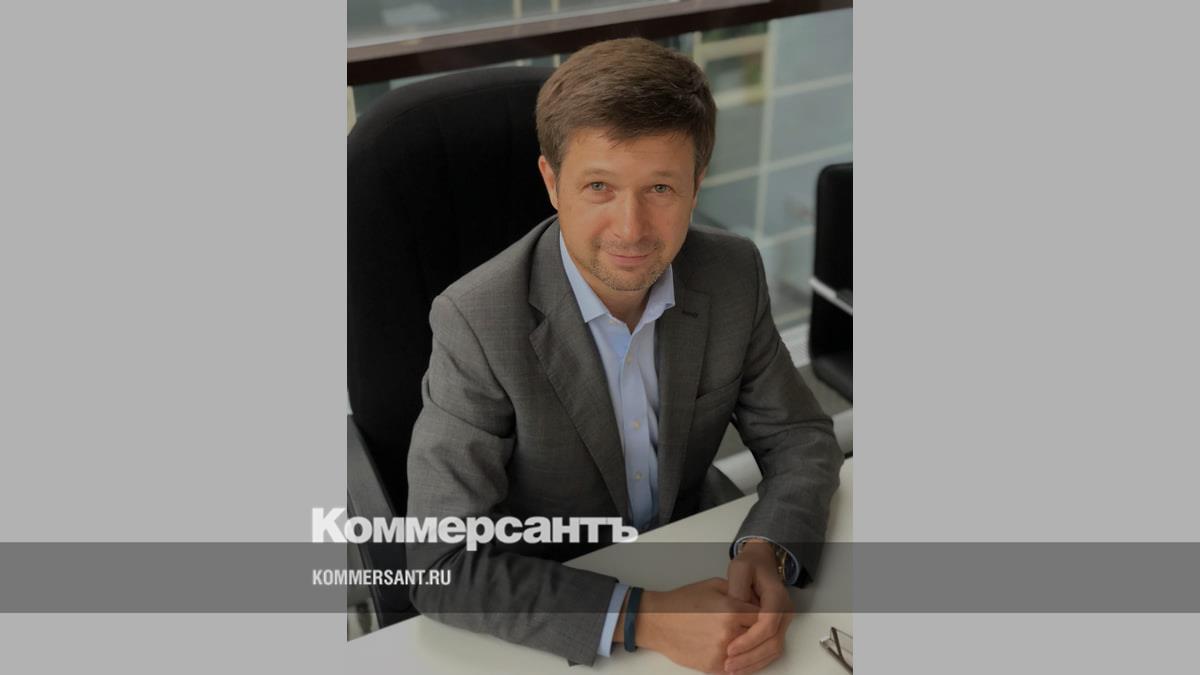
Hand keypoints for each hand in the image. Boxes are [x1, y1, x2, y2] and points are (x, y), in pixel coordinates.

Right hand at [629, 577, 759, 672]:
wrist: (658, 622)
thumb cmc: (683, 602)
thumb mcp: (714, 585)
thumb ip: (739, 591)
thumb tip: (758, 600)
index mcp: (732, 610)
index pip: (764, 616)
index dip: (763, 614)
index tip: (760, 613)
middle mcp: (729, 633)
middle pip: (758, 636)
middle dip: (756, 630)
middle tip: (751, 626)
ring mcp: (721, 653)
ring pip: (749, 653)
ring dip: (748, 647)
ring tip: (739, 637)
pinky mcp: (713, 667)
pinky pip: (736, 666)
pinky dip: (737, 659)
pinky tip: (731, 649)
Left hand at [723, 541, 794, 674]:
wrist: (762, 561)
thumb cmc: (750, 564)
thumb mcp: (739, 569)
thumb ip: (737, 590)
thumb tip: (733, 613)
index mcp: (777, 597)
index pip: (767, 624)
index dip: (749, 639)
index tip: (730, 648)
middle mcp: (784, 611)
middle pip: (773, 642)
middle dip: (750, 656)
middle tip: (729, 665)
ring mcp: (783, 621)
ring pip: (774, 649)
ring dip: (754, 662)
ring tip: (732, 669)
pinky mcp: (777, 627)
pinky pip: (771, 648)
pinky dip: (757, 660)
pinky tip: (741, 665)